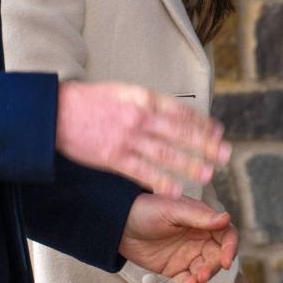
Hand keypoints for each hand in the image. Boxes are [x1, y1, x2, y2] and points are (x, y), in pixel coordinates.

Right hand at [56, 81, 230, 196]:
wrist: (56, 112)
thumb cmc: (87, 101)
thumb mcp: (121, 92)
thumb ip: (145, 103)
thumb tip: (169, 112)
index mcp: (141, 98)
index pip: (179, 111)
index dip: (201, 123)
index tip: (217, 131)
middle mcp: (138, 117)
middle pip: (179, 132)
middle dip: (205, 144)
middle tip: (225, 154)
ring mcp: (127, 138)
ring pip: (166, 153)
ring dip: (190, 164)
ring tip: (209, 174)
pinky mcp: (113, 157)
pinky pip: (143, 172)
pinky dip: (161, 180)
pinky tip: (176, 190)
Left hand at [118, 194, 237, 282]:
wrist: (117, 223)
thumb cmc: (144, 208)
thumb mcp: (171, 210)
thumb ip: (198, 217)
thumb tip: (226, 218)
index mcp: (201, 220)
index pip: (226, 234)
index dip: (230, 247)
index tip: (225, 260)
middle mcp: (198, 238)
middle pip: (217, 257)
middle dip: (213, 268)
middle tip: (202, 276)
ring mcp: (188, 255)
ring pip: (205, 272)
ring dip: (202, 281)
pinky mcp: (176, 269)